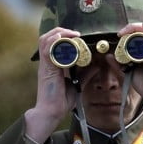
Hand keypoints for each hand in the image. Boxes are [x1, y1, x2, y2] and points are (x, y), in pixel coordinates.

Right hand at [24, 28, 79, 142]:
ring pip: (45, 40)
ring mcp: (46, 65)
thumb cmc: (60, 101)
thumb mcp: (77, 84)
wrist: (51, 113)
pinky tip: (62, 38)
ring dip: (59, 33)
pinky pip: (47, 51)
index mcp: (53, 64)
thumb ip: (85, 74)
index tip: (79, 36)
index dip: (64, 35)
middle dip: (61, 30)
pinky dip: (54, 42)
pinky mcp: (46, 69)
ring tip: (72, 34)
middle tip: (76, 33)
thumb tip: (97, 65)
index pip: (54, 43)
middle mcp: (48, 62)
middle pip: (48, 38)